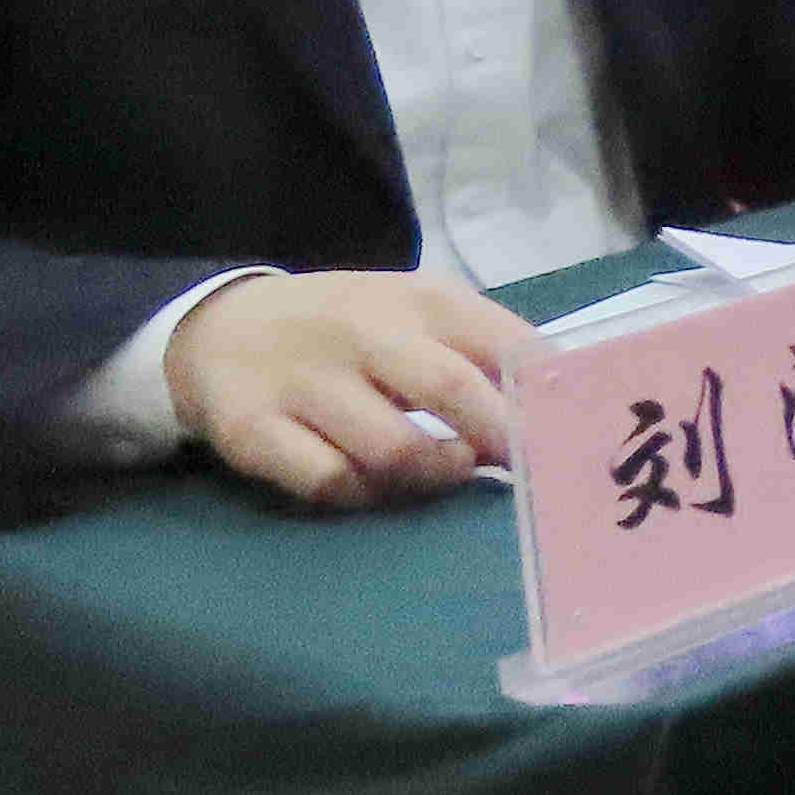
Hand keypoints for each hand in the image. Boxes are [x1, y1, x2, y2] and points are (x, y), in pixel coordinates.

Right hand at [164, 269, 531, 509]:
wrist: (220, 327)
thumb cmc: (350, 327)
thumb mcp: (419, 313)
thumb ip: (489, 347)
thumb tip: (566, 398)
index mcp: (420, 299)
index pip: (503, 343)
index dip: (545, 397)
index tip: (573, 435)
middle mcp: (362, 332)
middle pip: (451, 388)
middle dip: (500, 439)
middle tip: (521, 469)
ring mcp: (305, 382)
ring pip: (393, 449)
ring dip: (434, 474)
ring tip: (446, 469)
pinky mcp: (254, 430)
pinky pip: (330, 482)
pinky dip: (363, 494)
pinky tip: (372, 484)